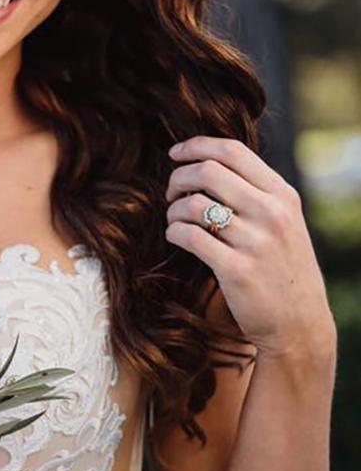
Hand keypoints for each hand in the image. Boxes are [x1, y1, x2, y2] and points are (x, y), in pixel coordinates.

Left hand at [164, 136, 335, 356]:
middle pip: (208, 171)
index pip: (232, 151)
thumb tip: (208, 164)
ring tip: (174, 220)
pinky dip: (173, 232)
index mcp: (282, 195)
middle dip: (179, 177)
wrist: (300, 324)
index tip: (175, 153)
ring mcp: (255, 241)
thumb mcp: (284, 222)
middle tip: (171, 192)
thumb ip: (256, 194)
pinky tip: (175, 237)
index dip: (196, 146)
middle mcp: (271, 213)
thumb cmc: (283, 269)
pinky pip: (189, 236)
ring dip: (173, 209)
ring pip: (193, 204)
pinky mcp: (236, 269)